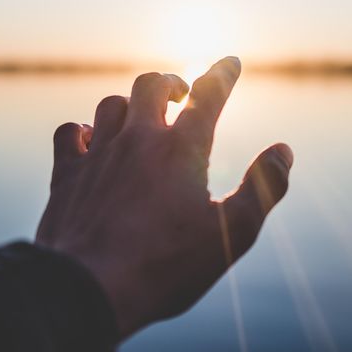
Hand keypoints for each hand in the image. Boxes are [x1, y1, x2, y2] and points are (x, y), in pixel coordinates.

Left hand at [35, 57, 292, 339]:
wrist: (88, 289)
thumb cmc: (166, 267)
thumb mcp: (232, 235)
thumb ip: (263, 189)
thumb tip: (283, 151)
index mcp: (182, 149)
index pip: (208, 94)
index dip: (222, 74)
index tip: (230, 62)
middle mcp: (138, 140)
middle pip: (152, 85)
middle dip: (171, 83)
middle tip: (181, 94)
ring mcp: (98, 154)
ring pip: (111, 104)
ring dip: (129, 105)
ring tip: (140, 118)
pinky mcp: (67, 175)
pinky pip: (71, 132)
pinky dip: (84, 130)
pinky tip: (91, 141)